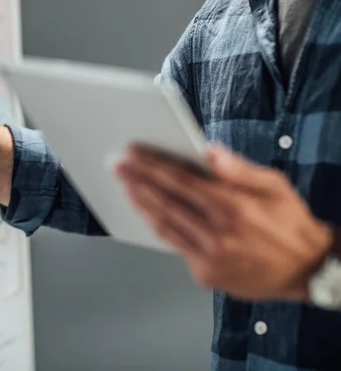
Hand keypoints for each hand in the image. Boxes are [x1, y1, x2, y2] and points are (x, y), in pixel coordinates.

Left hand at [114, 144, 332, 301]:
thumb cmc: (290, 224)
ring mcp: (210, 257)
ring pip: (164, 226)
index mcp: (235, 208)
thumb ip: (238, 169)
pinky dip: (158, 227)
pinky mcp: (205, 274)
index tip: (133, 154)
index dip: (153, 166)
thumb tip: (208, 151)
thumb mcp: (275, 186)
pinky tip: (148, 213)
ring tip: (126, 187)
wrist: (306, 270)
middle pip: (166, 203)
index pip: (182, 181)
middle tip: (117, 166)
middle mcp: (219, 234)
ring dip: (141, 205)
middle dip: (137, 182)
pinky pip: (175, 246)